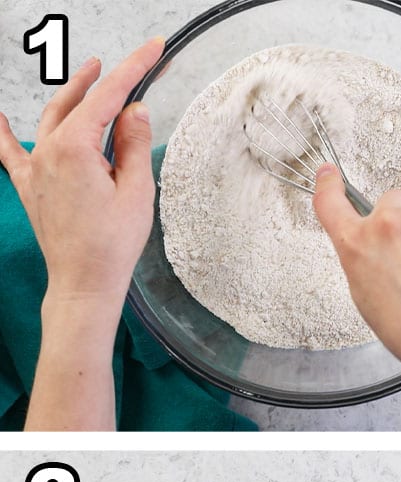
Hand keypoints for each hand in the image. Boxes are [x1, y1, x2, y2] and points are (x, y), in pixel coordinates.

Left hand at [0, 38, 163, 429]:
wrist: (84, 281)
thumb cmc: (112, 243)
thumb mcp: (136, 190)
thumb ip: (133, 144)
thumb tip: (134, 110)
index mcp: (76, 147)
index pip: (110, 96)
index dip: (135, 68)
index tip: (153, 49)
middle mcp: (48, 149)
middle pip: (78, 100)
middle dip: (105, 77)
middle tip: (132, 63)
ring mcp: (34, 165)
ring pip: (51, 116)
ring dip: (72, 93)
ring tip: (91, 75)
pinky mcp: (29, 184)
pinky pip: (9, 149)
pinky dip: (1, 130)